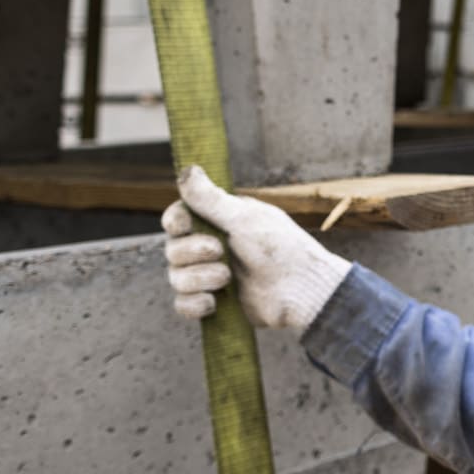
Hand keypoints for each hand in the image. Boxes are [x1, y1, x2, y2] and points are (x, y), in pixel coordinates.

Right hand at [162, 166, 352, 331]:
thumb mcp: (245, 219)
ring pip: (176, 278)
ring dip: (198, 278)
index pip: (176, 218)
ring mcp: (209, 276)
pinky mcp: (213, 302)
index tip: (184, 225)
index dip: (175, 222)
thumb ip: (211, 199)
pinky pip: (183, 305)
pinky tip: (214, 302)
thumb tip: (187, 169)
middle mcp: (208, 247)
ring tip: (227, 278)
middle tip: (220, 251)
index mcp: (217, 221)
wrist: (301, 289)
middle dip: (192, 252)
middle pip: (172, 249)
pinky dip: (194, 304)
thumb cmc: (280, 247)